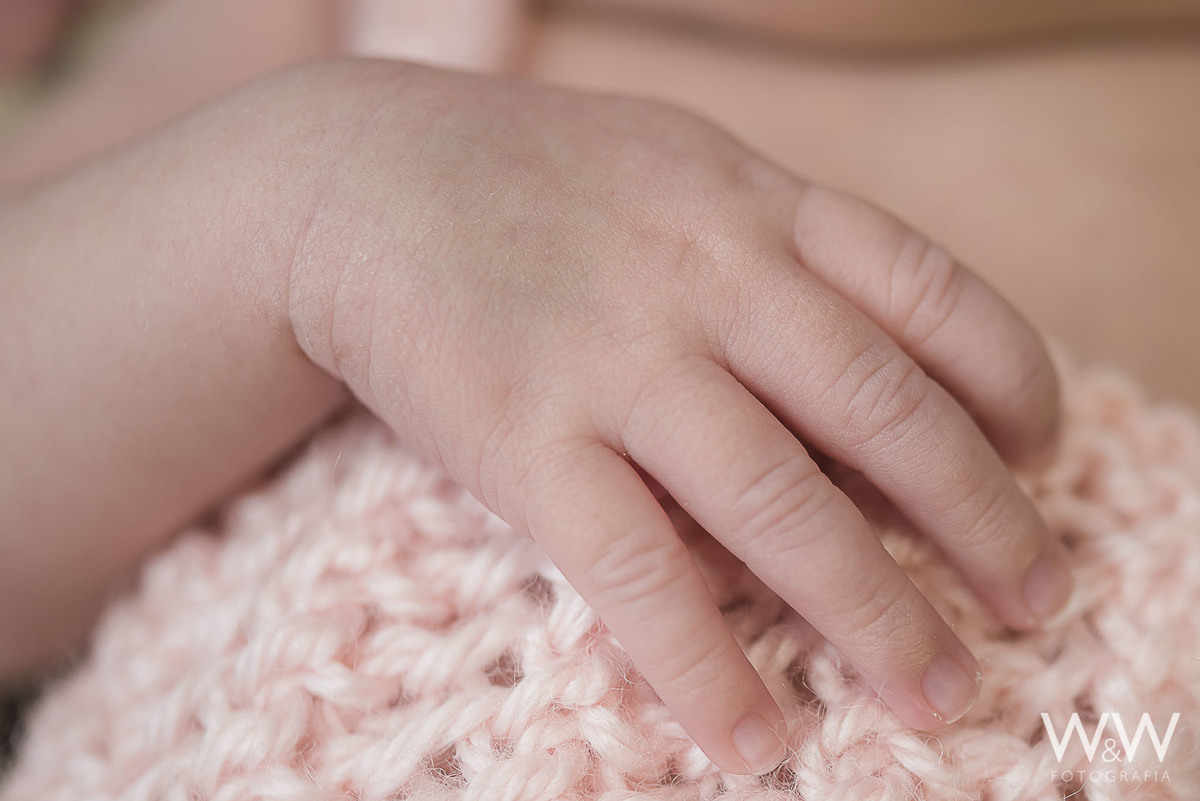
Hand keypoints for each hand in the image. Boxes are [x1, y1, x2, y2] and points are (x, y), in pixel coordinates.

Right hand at [296, 62, 1066, 773]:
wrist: (357, 179)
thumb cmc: (536, 183)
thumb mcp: (681, 169)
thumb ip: (780, 245)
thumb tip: (878, 365)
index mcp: (757, 205)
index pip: (929, 295)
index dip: (1009, 382)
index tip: (1038, 456)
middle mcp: (708, 278)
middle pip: (882, 414)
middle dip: (979, 522)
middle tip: (1034, 604)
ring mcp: (616, 358)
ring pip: (780, 503)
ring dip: (874, 614)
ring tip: (938, 695)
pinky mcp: (523, 436)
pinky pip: (634, 571)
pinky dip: (703, 666)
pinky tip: (754, 739)